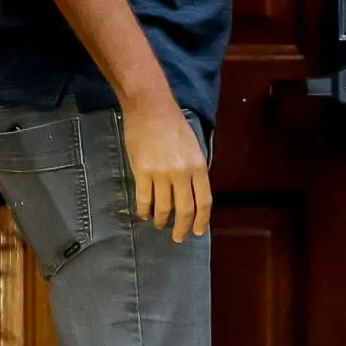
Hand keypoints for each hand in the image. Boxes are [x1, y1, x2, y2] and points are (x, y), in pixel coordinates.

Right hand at [123, 103, 212, 241]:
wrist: (150, 108)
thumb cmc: (173, 124)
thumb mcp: (193, 147)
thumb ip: (195, 170)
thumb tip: (191, 194)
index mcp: (199, 166)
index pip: (204, 201)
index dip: (201, 220)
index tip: (197, 232)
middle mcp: (182, 173)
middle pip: (185, 209)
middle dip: (182, 228)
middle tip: (178, 238)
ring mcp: (161, 173)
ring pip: (163, 207)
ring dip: (161, 220)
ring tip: (159, 224)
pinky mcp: (142, 172)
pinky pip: (144, 198)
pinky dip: (144, 210)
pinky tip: (143, 214)